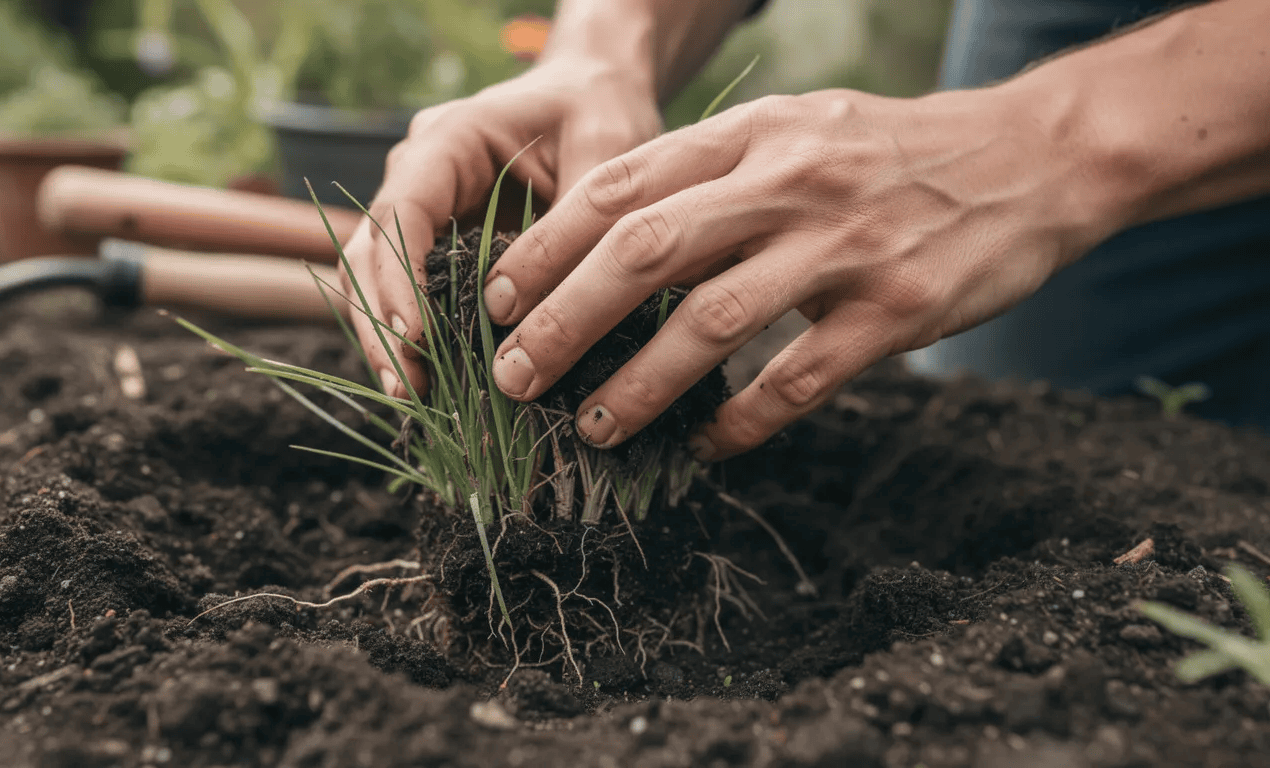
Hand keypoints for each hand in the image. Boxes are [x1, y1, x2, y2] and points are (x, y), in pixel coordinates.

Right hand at [341, 57, 661, 396]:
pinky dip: (412, 332)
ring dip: (387, 336)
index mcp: (448, 141)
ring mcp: (422, 207)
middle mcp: (418, 172)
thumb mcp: (604, 155)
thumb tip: (548, 316)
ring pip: (375, 276)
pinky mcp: (437, 237)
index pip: (402, 213)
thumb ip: (575, 227)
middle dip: (383, 323)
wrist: (595, 91)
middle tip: (407, 387)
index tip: (416, 338)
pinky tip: (431, 379)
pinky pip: (406, 287)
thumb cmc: (600, 111)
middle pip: (371, 253)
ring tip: (411, 395)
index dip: (400, 279)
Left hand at [483, 87, 1125, 459]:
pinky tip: (708, 446)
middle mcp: (791, 182)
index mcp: (756, 134)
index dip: (548, 247)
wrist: (1033, 158)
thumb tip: (613, 233)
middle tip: (513, 376)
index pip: (623, 186)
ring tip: (594, 427)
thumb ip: (714, 171)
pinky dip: (744, 419)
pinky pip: (801, 378)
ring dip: (641, 384)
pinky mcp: (899, 309)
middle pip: (647, 251)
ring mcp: (846, 246)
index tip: (495, 300)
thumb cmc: (894, 151)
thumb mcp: (798, 129)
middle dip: (565, 319)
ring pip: (714, 322)